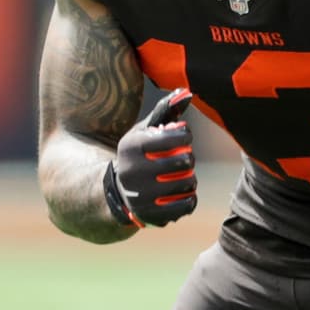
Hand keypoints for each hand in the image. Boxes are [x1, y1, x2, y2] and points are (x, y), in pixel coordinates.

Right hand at [103, 88, 196, 227]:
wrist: (119, 191)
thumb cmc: (139, 154)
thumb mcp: (145, 130)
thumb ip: (166, 110)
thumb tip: (187, 93)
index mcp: (131, 146)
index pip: (177, 136)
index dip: (186, 135)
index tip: (182, 137)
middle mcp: (133, 172)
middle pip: (185, 160)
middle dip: (188, 157)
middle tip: (182, 158)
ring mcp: (141, 197)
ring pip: (188, 183)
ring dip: (190, 178)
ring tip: (180, 175)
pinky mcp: (152, 216)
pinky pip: (188, 205)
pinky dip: (189, 197)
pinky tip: (181, 192)